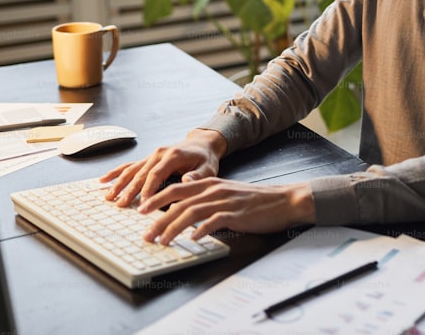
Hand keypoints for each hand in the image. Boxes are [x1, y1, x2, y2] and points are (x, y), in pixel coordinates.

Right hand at [99, 128, 227, 207]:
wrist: (202, 143)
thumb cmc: (205, 158)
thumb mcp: (208, 168)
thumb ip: (198, 176)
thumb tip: (187, 181)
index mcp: (173, 156)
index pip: (157, 174)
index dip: (148, 189)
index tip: (143, 203)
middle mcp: (159, 154)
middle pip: (141, 174)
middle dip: (130, 190)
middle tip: (120, 205)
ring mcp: (152, 155)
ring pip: (132, 170)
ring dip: (119, 183)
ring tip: (109, 197)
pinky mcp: (148, 159)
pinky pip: (129, 165)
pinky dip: (116, 173)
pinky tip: (103, 180)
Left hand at [136, 178, 314, 244]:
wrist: (284, 200)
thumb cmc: (256, 200)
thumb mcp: (227, 194)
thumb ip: (207, 200)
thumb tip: (185, 215)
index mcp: (210, 183)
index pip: (176, 188)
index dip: (156, 198)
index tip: (141, 210)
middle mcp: (214, 190)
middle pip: (178, 201)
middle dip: (157, 218)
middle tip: (145, 233)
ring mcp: (225, 201)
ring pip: (191, 212)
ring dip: (173, 228)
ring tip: (161, 241)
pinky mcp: (236, 214)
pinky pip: (214, 222)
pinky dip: (201, 231)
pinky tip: (192, 240)